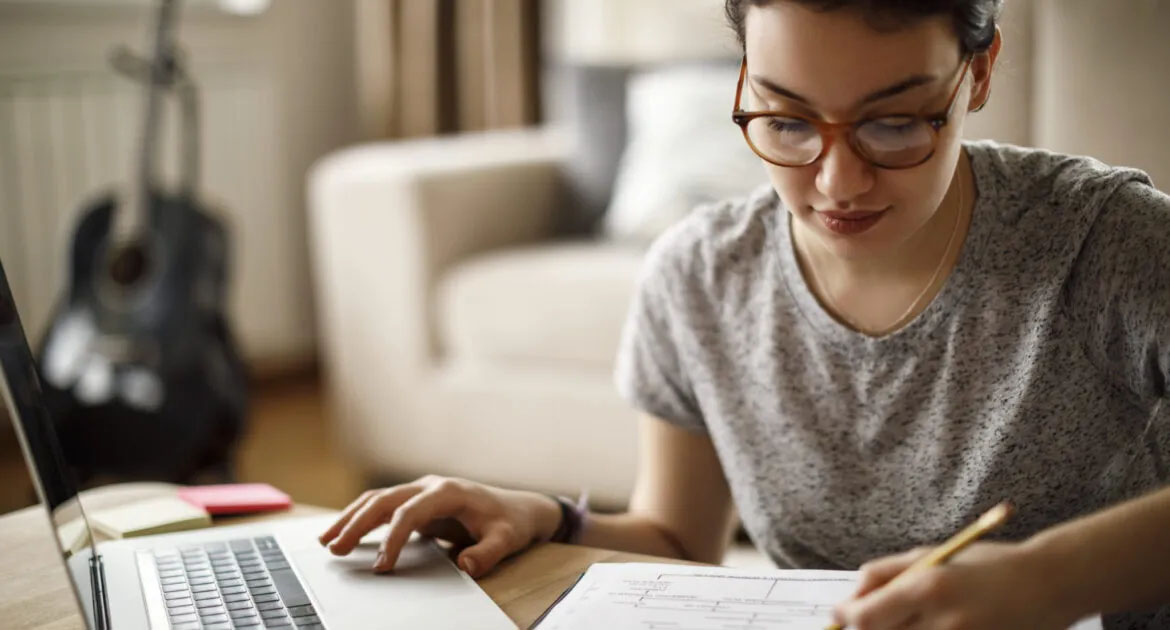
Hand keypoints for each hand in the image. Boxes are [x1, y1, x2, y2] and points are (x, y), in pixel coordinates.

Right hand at [317, 475, 560, 577]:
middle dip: (357, 523)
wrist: (518, 508)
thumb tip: (466, 566)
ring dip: (351, 518)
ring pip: (378, 500)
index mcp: (449, 491)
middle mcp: (430, 485)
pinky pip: (384, 507)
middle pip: (384, 500)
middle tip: (334, 548)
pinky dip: (362, 518)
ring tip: (326, 540)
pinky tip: (344, 533)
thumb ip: (488, 553)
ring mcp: (422, 491)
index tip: (382, 566)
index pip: (410, 513)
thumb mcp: (507, 539)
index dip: (393, 539)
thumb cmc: (511, 522)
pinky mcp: (418, 502)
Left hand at [831, 542, 1078, 629]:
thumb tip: (851, 596)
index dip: (847, 617)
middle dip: (873, 627)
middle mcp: (943, 623)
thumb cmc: (988, 565)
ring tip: (919, 618)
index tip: (842, 614)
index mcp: (928, 588)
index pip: (865, 618)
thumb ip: (887, 573)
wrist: (1050, 585)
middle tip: (880, 616)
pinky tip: (934, 625)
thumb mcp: (935, 555)